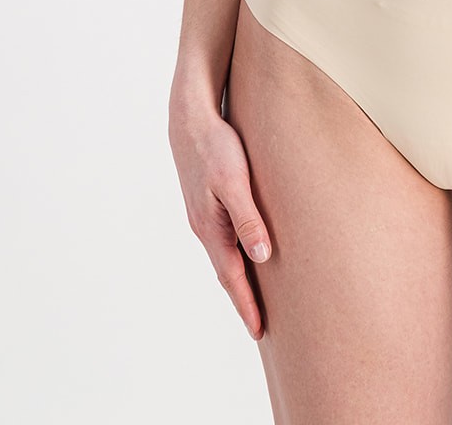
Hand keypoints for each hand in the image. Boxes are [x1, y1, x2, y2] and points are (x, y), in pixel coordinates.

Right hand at [168, 96, 272, 339]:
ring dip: (238, 279)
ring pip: (225, 255)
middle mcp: (206, 227)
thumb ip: (248, 219)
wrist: (190, 119)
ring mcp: (204, 216)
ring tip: (255, 298)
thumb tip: (262, 257)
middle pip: (227, 273)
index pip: (233, 277)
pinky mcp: (207, 202)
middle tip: (261, 327)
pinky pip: (224, 238)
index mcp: (212, 228)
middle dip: (243, 300)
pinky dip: (234, 256)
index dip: (247, 305)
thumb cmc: (216, 147)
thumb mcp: (236, 182)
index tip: (260, 332)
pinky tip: (245, 254)